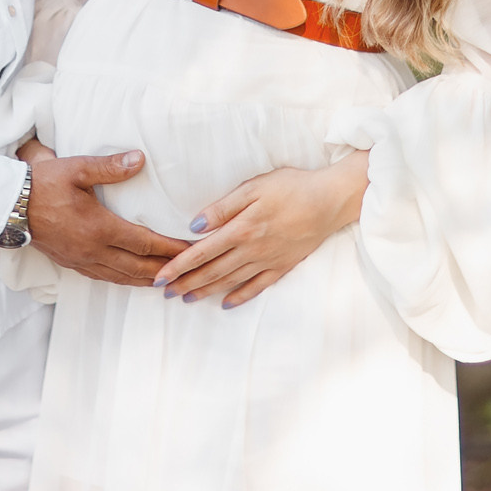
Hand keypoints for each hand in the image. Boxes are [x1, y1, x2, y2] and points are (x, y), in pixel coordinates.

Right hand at [19, 139, 189, 285]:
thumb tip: (140, 159)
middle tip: (189, 271)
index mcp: (98, 228)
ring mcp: (80, 260)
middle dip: (165, 270)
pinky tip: (131, 279)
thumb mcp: (76, 169)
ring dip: (146, 280)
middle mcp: (92, 250)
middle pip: (137, 267)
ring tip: (168, 282)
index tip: (191, 250)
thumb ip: (110, 167)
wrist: (7, 205)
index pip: (143, 243)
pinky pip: (104, 278)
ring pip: (121, 277)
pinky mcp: (70, 263)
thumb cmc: (42, 184)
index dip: (169, 248)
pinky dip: (124, 280)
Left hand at [152, 151, 370, 307]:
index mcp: (242, 228)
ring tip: (187, 299)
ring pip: (230, 281)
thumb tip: (195, 224)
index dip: (178, 265)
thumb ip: (223, 207)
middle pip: (212, 271)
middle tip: (165, 293)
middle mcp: (252, 250)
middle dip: (186, 283)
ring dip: (206, 291)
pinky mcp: (283, 266)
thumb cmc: (291, 187)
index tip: (160, 277)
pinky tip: (226, 304)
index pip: (202, 251)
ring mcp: (268, 261)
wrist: (331, 200)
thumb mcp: (254, 187)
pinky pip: (257, 287)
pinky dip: (240, 297)